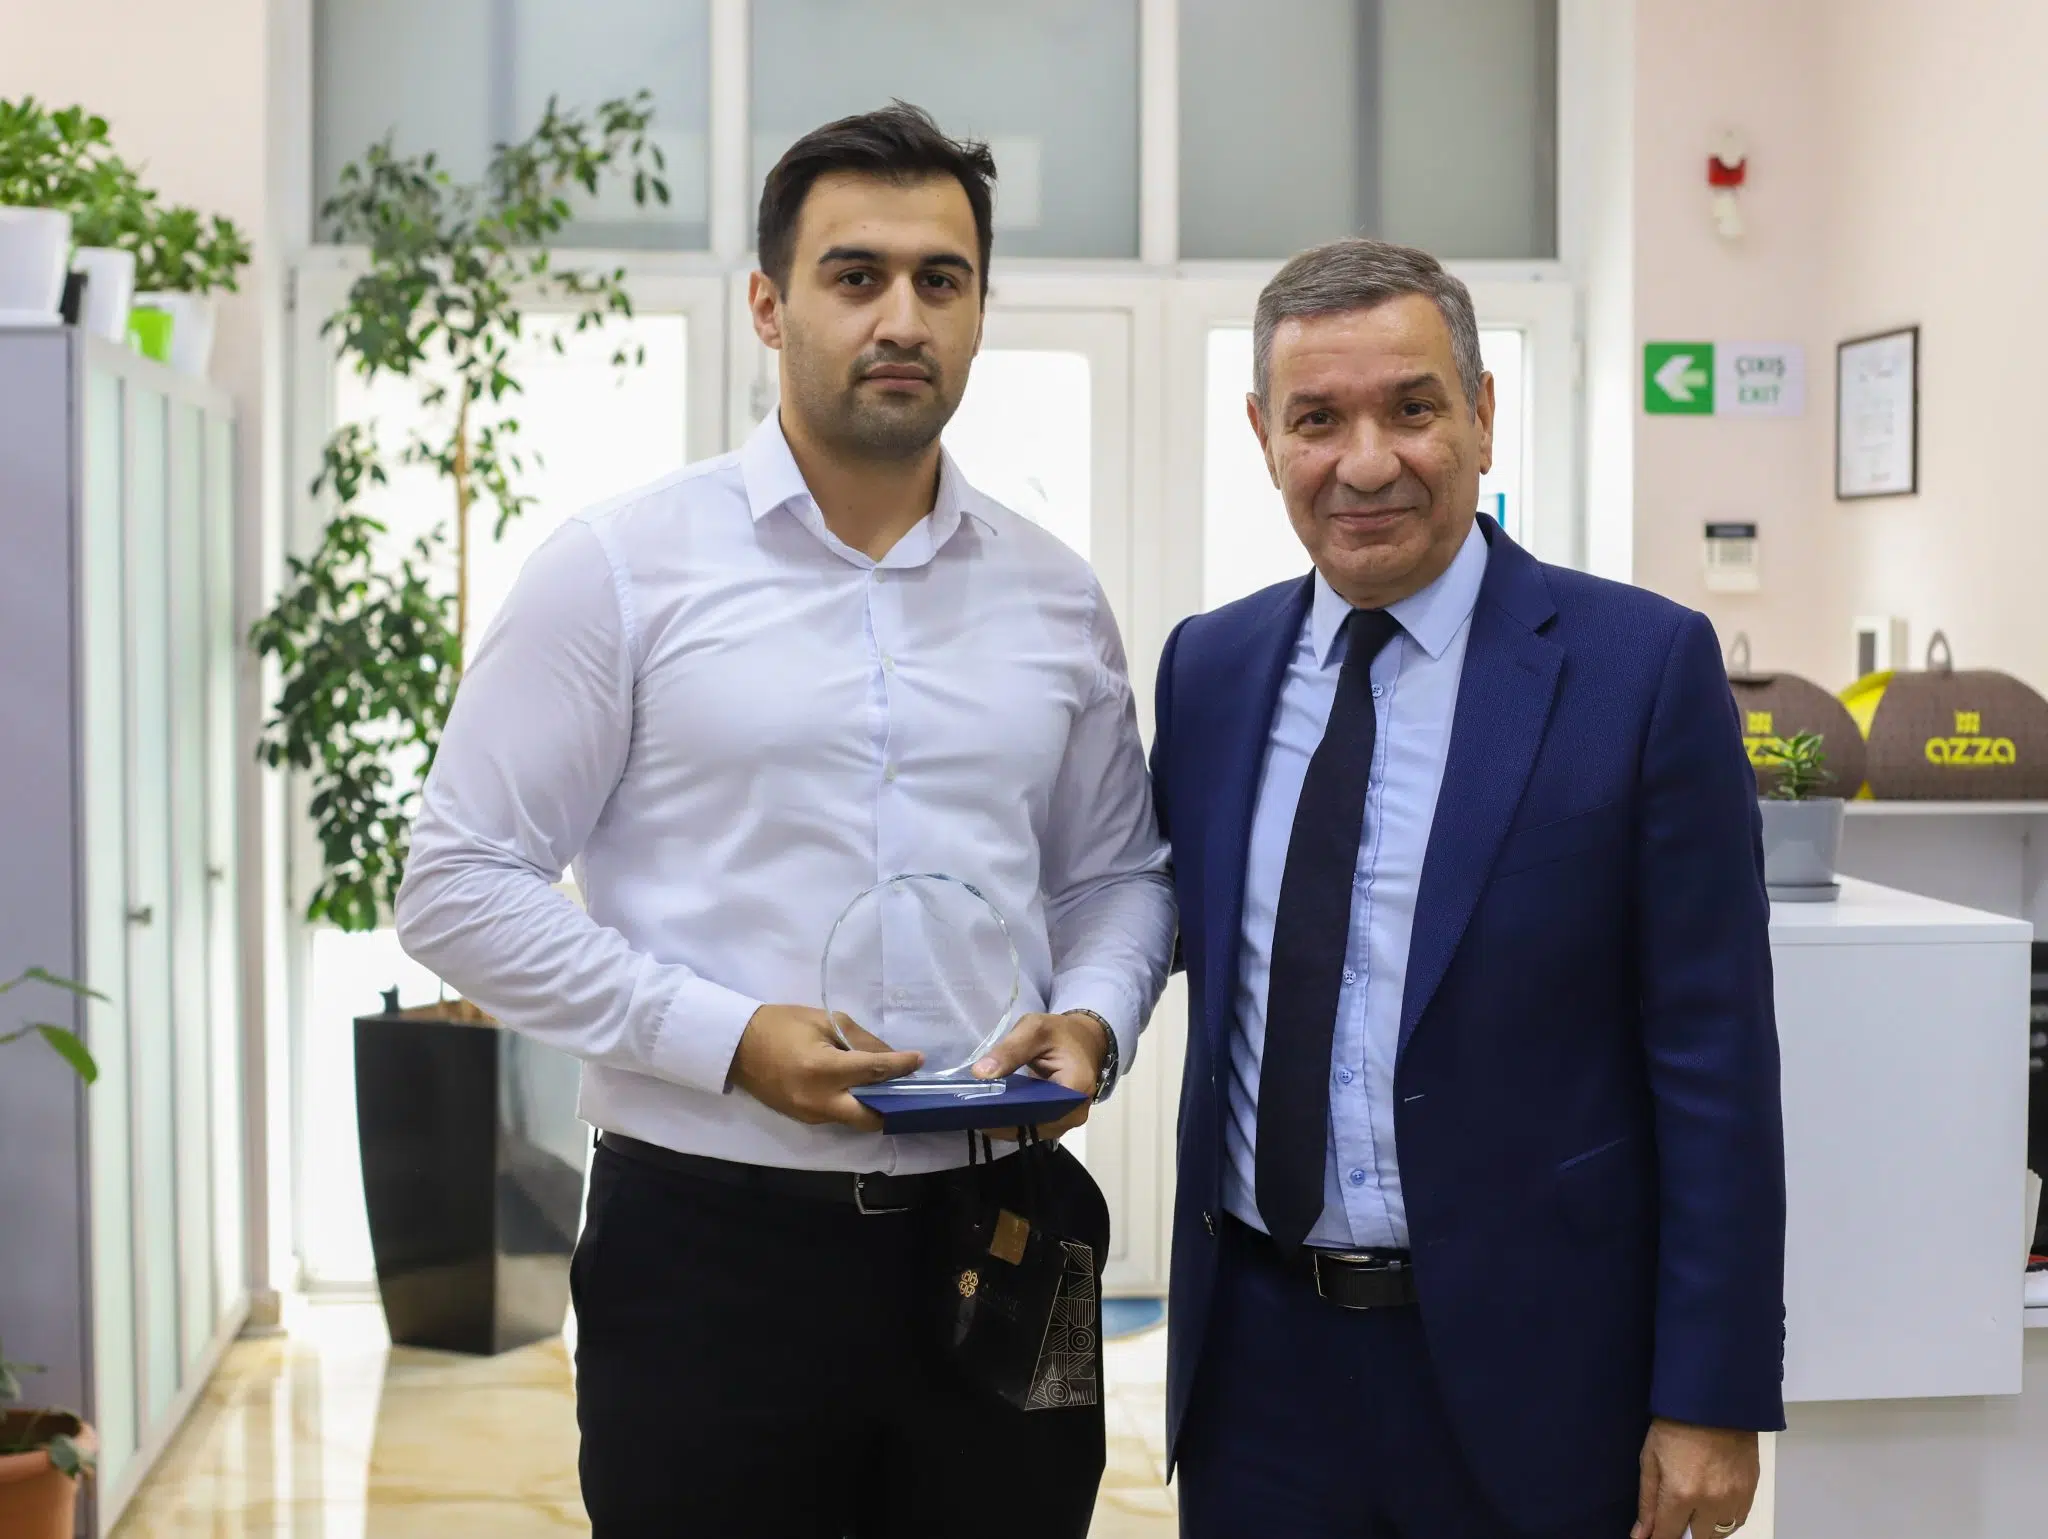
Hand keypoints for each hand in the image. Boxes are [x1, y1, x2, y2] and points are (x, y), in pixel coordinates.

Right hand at [730, 1005, 922, 1131]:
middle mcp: (819, 1100)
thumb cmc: (780, 1025)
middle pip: (870, 1117)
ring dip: (874, 1106)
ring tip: (886, 1087)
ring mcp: (810, 1115)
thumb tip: (889, 1057)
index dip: (901, 1066)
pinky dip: (853, 1105)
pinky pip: (838, 1116)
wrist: (737, 1046)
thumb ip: (860, 1040)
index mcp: (823, 1070)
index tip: (919, 1060)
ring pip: (855, 1120)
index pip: (874, 1071)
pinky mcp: (803, 1119)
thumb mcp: (823, 1021)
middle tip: (906, 1088)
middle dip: (893, 1105)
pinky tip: (860, 1090)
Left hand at [970, 1011, 1110, 1138]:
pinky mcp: (1058, 1121)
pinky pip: (1032, 1126)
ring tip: (977, 1110)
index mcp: (1075, 1089)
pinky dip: (1012, 1120)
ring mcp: (1067, 1121)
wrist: (1084, 1040)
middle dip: (1002, 1119)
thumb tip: (981, 1074)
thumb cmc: (1061, 1033)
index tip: (979, 1106)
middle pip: (1033, 1124)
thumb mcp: (1035, 1029)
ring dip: (1005, 1122)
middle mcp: (1075, 1112)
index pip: (1038, 1111)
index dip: (1007, 1112)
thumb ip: (1010, 1050)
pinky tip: (991, 1111)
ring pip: (1031, 1129)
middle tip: (971, 1109)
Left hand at [1633, 1419, 1758, 1538]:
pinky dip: (1724, 1520)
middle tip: (1674, 1517)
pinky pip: (1738, 1520)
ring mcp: (1735, 1498)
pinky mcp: (1751, 1490)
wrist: (1714, 1401)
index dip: (1657, 1538)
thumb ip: (1647, 1501)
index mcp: (1682, 1493)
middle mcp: (1711, 1502)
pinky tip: (1712, 1508)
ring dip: (1704, 1530)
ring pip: (1719, 1534)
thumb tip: (1641, 1534)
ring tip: (1692, 1513)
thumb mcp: (1650, 1459)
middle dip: (1681, 1534)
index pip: (1668, 1535)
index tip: (1652, 1536)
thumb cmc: (1676, 1425)